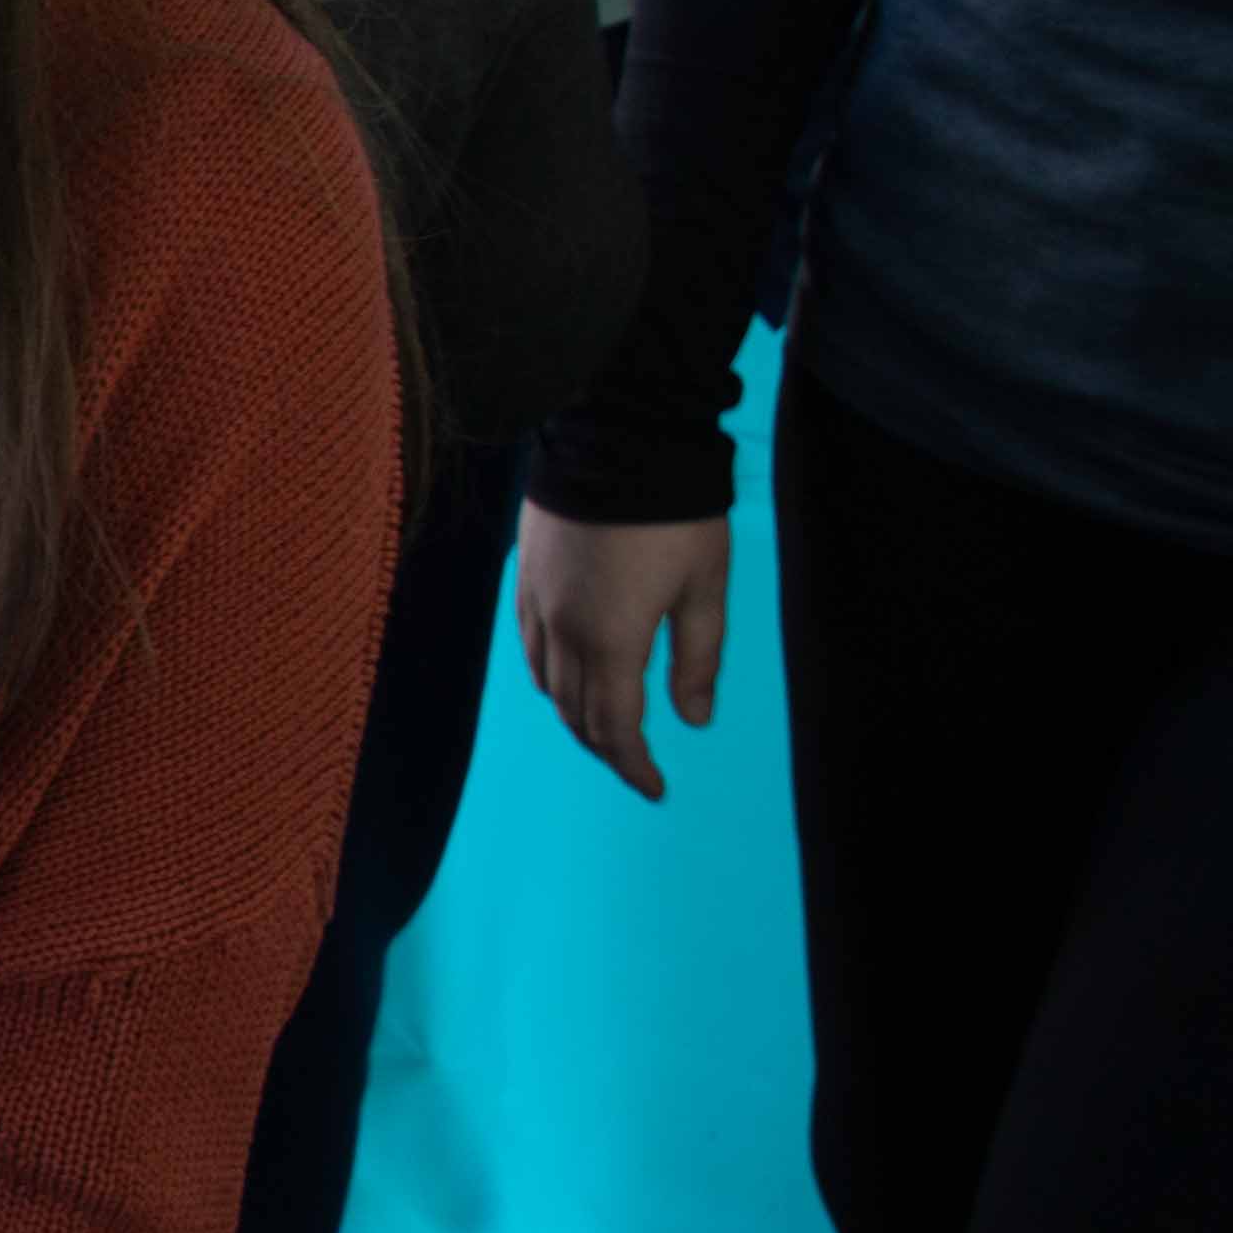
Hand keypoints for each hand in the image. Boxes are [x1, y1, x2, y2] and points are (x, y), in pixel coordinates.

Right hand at [513, 504, 730, 801]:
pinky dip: (547, 680)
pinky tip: (562, 682)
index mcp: (613, 641)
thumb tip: (695, 720)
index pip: (616, 726)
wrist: (616, 443)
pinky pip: (529, 650)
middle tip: (636, 767)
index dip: (634, 765)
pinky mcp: (526, 581)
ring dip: (576, 717)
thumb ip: (698, 659)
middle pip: (577, 713)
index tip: (655, 789)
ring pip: (548, 686)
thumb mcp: (706, 588)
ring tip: (604, 731)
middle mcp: (564, 633)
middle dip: (607, 749)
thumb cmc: (674, 515)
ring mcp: (538, 607)